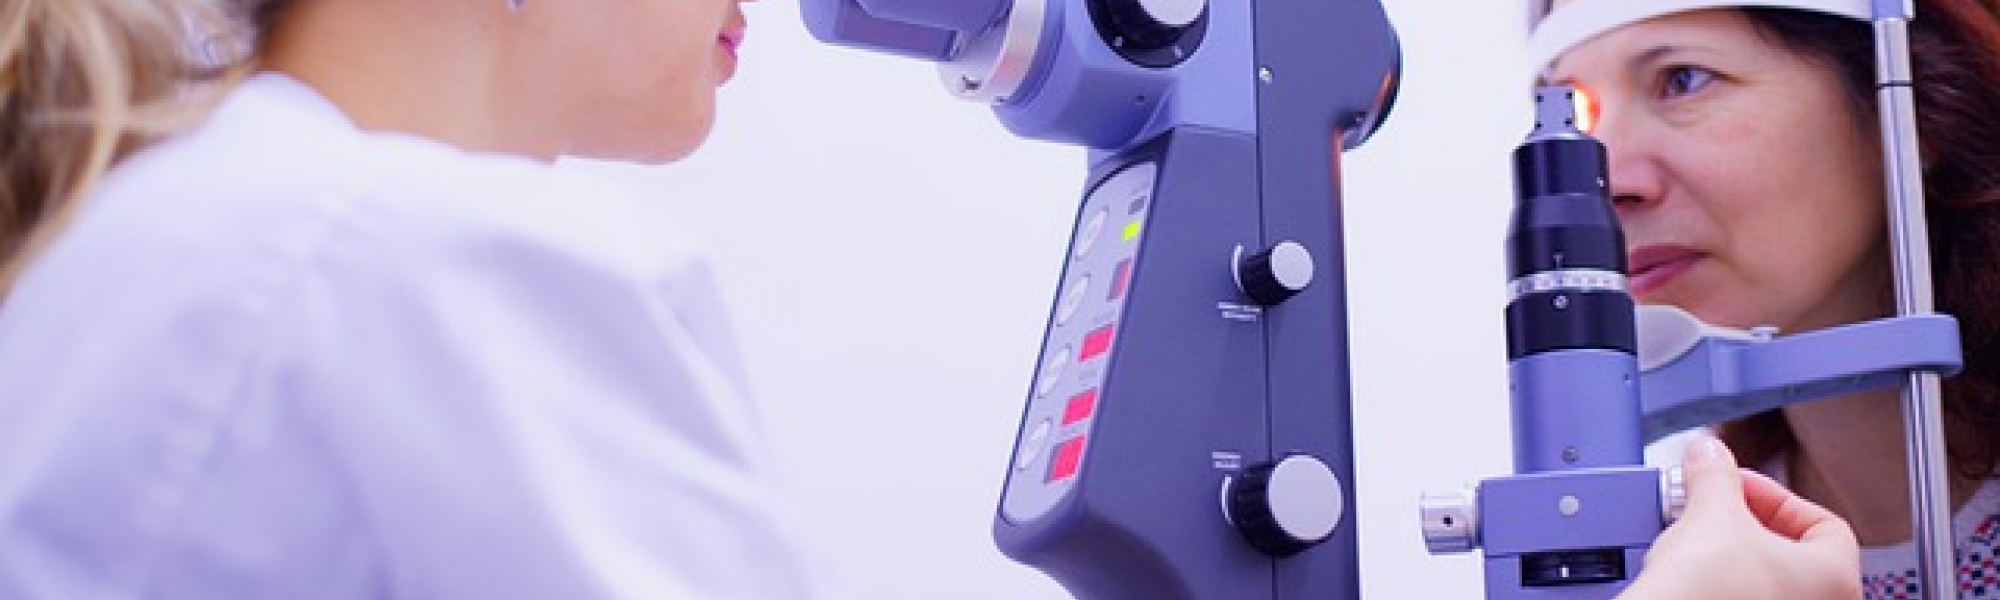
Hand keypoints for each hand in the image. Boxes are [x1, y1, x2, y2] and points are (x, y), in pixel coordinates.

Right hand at [1617, 437, 1860, 599]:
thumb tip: (1708, 454)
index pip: (1823, 523)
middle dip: (1746, 523)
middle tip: (1712, 509)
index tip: (1737, 487)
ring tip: (1694, 542)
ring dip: (1730, 554)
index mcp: (1836, 578)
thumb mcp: (1711, 513)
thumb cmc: (1711, 591)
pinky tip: (1690, 576)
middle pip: (1791, 551)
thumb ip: (1715, 474)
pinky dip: (1721, 584)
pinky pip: (1743, 598)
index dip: (1775, 496)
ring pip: (1764, 579)